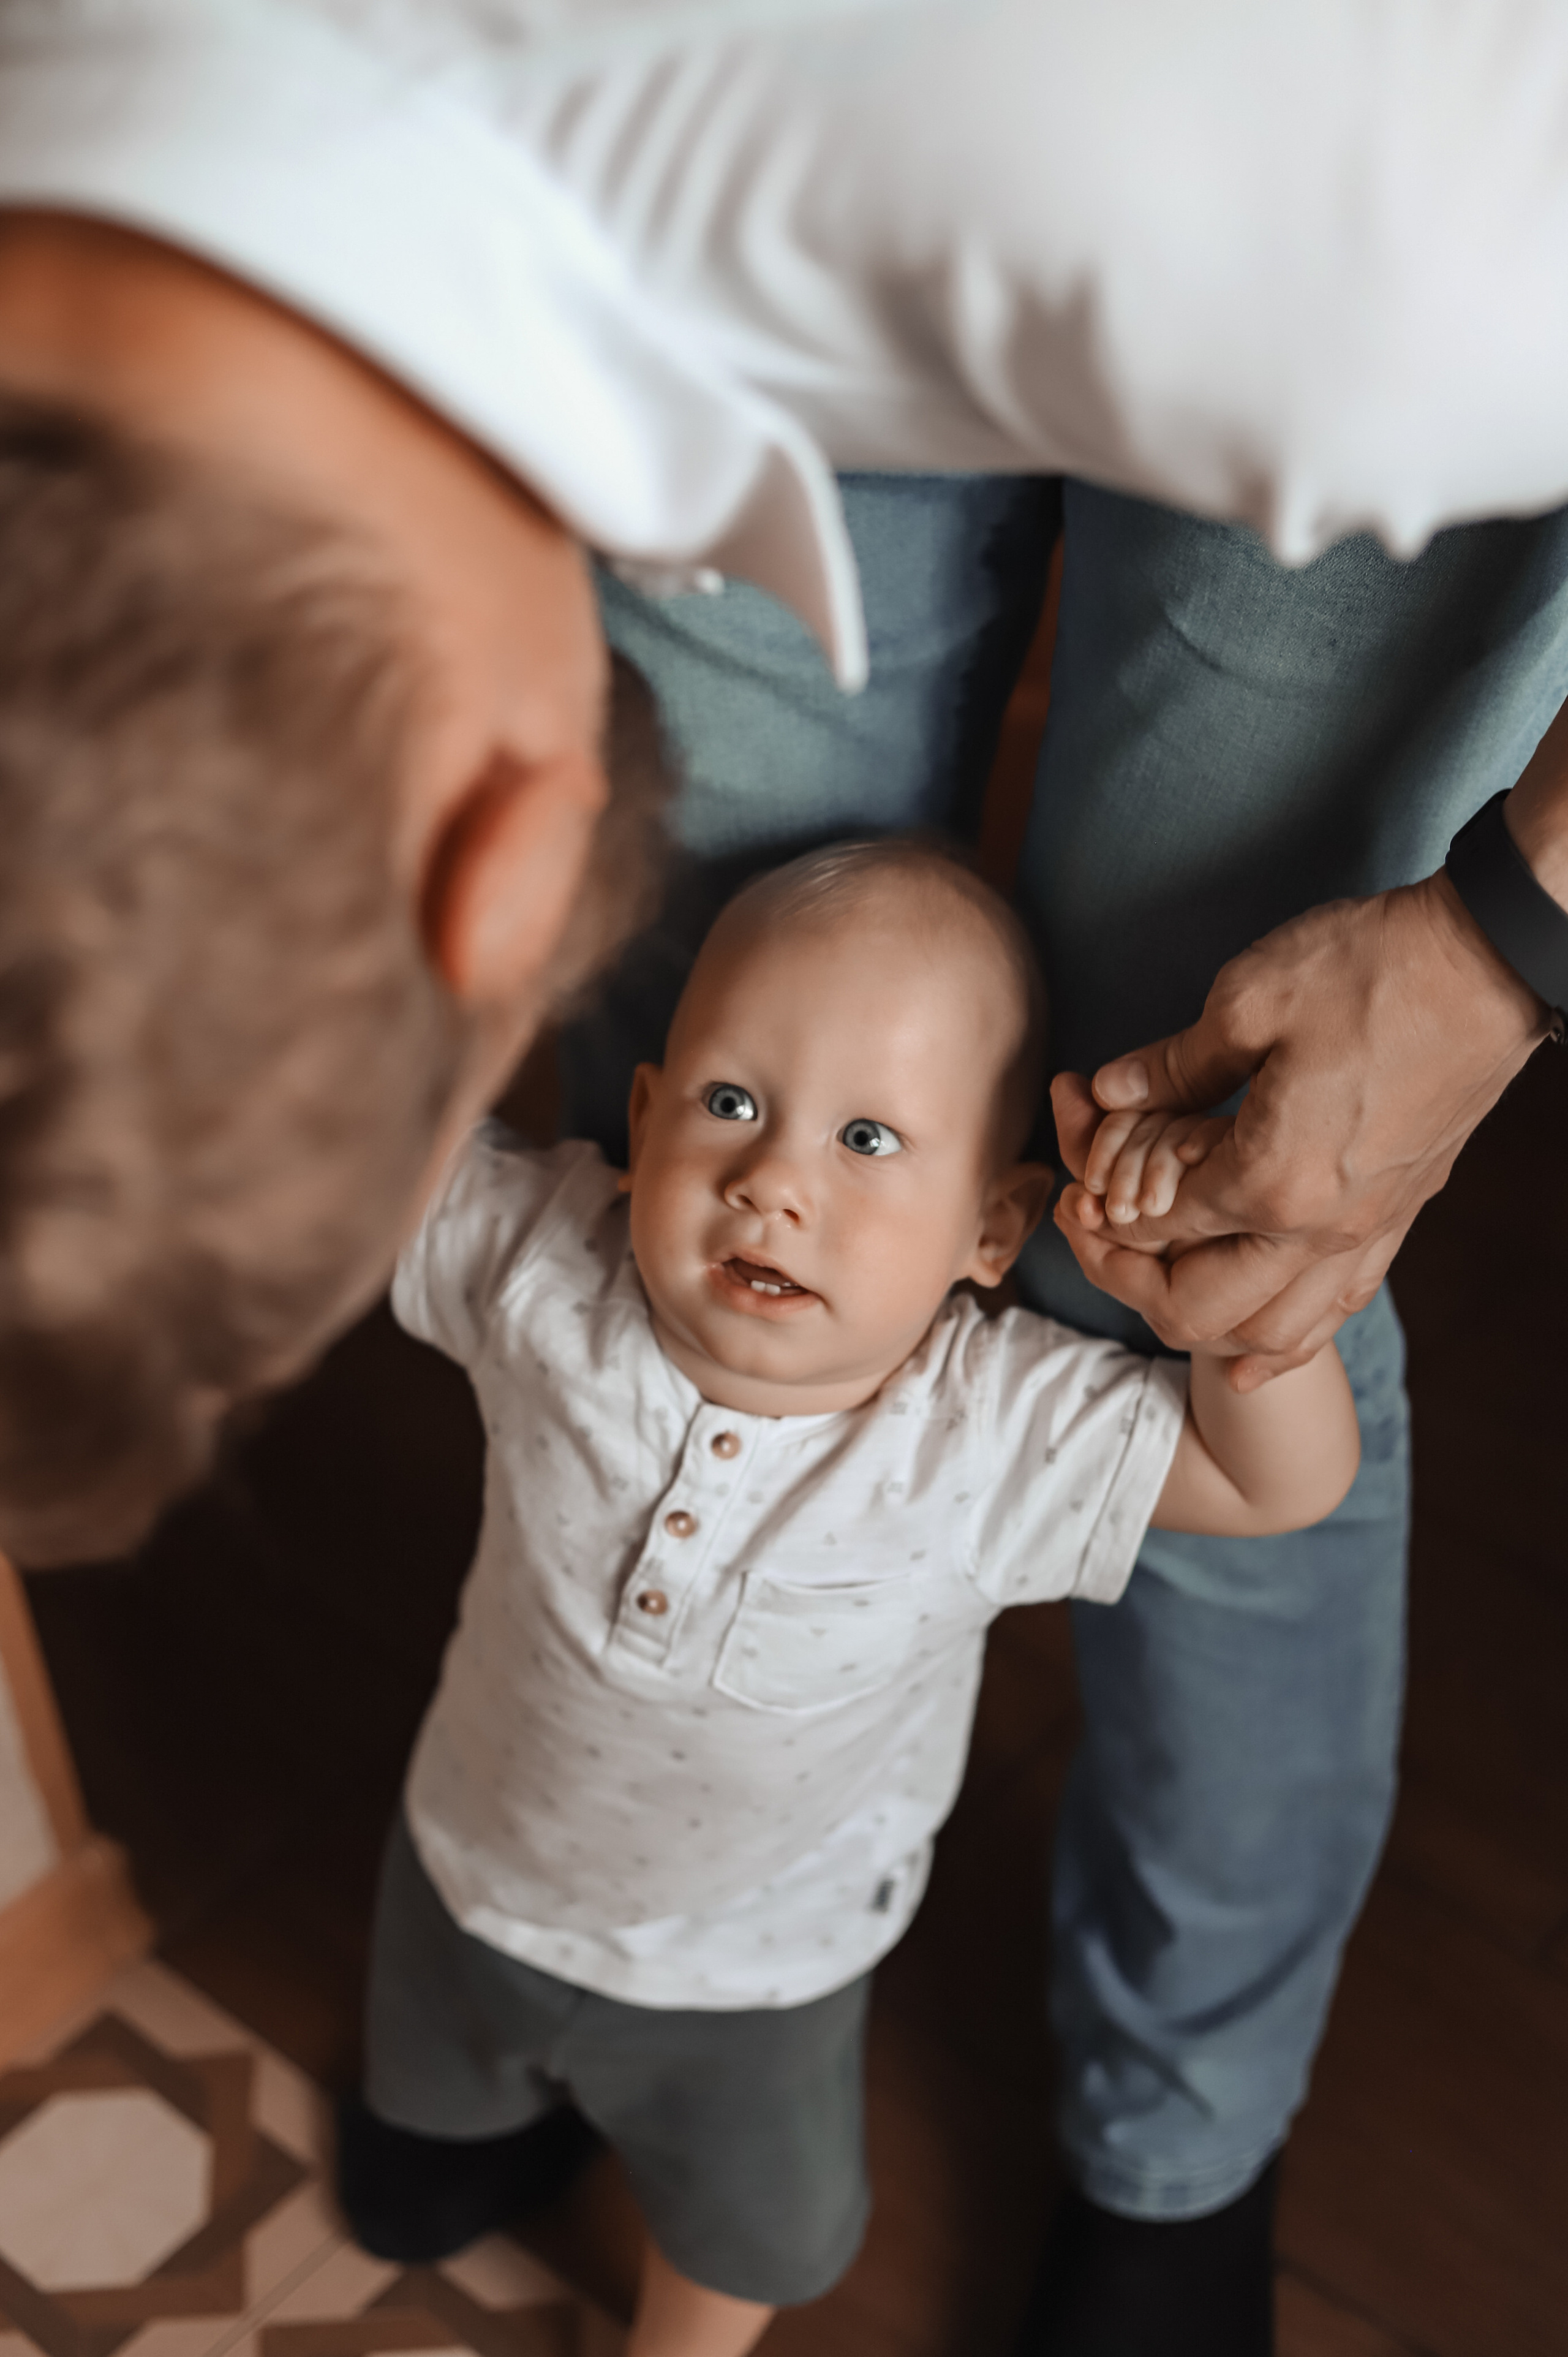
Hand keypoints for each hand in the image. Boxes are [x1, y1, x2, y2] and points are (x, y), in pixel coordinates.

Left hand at [1051, 868, 1548, 1386]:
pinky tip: (1255, 1353)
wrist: (1490, 962)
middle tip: (1094, 1232)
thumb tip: (1109, 1092)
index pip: (1154, 1227)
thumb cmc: (1371, 969)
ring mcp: (1368, 1231)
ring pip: (1272, 1334)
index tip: (1076, 1173)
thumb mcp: (1247, 1000)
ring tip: (1159, 1287)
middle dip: (1129, 1281)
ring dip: (1205, 1326)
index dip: (1099, 1206)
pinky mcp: (1401, 1216)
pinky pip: (1335, 1310)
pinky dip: (1285, 1340)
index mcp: (1269, 1181)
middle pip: (1198, 1310)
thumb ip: (1172, 1065)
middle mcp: (1319, 1230)